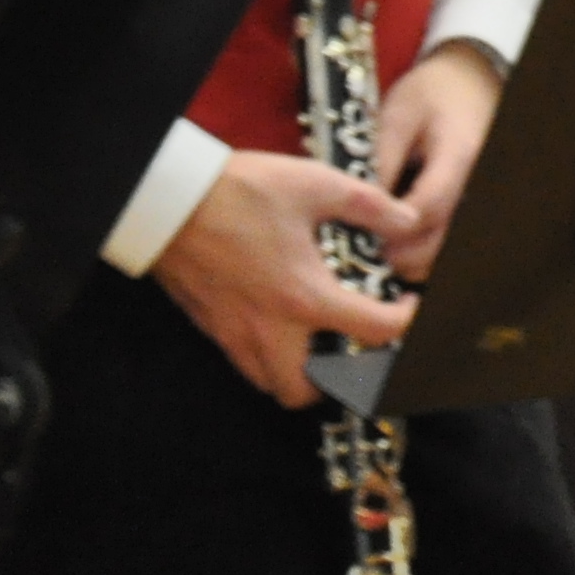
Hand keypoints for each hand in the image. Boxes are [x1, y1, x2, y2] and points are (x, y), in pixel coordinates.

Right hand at [151, 150, 420, 405]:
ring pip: (270, 383)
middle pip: (306, 390)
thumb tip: (407, 220)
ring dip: (298, 373)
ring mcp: (233, 333)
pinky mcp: (210, 326)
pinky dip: (267, 357)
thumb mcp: (316, 184)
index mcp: (304, 296)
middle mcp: (268, 327)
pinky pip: (244, 362)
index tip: (407, 304)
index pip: (372, 332)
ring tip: (318, 338)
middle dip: (335, 378)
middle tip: (353, 342)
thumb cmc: (239, 192)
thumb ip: (369, 206)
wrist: (167, 200)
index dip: (405, 322)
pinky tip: (279, 321)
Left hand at [371, 40, 504, 280]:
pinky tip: (393, 239)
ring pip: (444, 246)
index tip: (359, 233)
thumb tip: (359, 208)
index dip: (392, 229)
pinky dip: (420, 245)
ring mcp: (474, 197)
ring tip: (374, 246)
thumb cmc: (431, 94)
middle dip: (399, 254)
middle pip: (441, 240)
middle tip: (360, 251)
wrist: (469, 82)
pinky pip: (445, 236)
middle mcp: (475, 184)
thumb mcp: (398, 115)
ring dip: (410, 255)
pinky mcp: (468, 204)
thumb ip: (381, 161)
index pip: (428, 208)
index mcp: (458, 156)